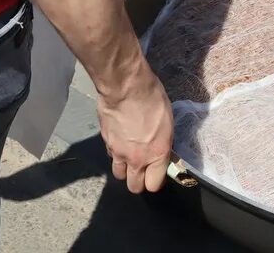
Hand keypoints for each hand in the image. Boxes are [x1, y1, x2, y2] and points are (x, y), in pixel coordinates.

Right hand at [96, 60, 174, 194]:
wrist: (125, 87)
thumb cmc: (153, 99)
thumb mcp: (168, 121)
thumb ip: (163, 142)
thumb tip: (161, 150)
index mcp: (157, 154)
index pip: (154, 185)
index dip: (156, 181)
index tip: (158, 173)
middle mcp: (136, 159)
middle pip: (134, 187)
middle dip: (139, 182)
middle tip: (143, 169)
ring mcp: (118, 152)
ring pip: (119, 174)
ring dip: (125, 169)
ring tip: (130, 157)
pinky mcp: (106, 143)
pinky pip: (111, 155)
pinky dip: (116, 152)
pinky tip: (120, 139)